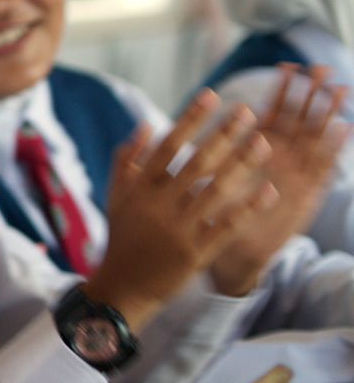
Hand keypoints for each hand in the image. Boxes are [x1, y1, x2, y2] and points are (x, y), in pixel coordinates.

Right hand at [89, 89, 276, 327]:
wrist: (124, 286)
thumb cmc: (123, 237)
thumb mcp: (116, 196)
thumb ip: (127, 160)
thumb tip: (146, 124)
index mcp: (139, 189)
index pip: (167, 146)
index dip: (190, 119)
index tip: (211, 95)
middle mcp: (158, 206)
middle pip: (196, 163)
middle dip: (223, 134)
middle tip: (247, 112)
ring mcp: (178, 230)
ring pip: (215, 191)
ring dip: (241, 164)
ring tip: (262, 142)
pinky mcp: (196, 253)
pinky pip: (227, 226)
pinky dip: (248, 208)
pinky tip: (267, 190)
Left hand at [209, 64, 349, 294]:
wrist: (228, 258)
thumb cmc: (210, 218)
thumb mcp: (196, 185)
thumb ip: (186, 159)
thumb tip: (154, 130)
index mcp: (253, 152)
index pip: (269, 114)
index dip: (279, 91)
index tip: (288, 64)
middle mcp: (277, 160)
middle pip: (297, 120)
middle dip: (309, 94)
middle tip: (320, 67)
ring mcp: (293, 176)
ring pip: (313, 139)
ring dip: (326, 114)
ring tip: (338, 88)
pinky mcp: (304, 196)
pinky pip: (321, 170)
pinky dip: (332, 149)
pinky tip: (343, 127)